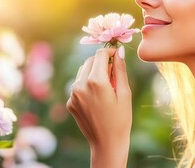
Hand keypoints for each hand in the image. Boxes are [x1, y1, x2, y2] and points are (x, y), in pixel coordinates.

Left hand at [66, 47, 131, 167]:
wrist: (107, 144)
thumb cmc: (121, 119)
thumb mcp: (124, 93)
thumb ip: (120, 70)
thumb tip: (118, 51)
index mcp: (96, 81)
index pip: (100, 54)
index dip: (109, 51)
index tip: (116, 54)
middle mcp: (80, 85)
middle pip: (89, 61)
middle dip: (101, 62)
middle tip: (113, 74)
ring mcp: (72, 95)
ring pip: (82, 72)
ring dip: (93, 73)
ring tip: (105, 88)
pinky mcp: (70, 102)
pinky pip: (77, 86)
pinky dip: (86, 86)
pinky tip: (97, 100)